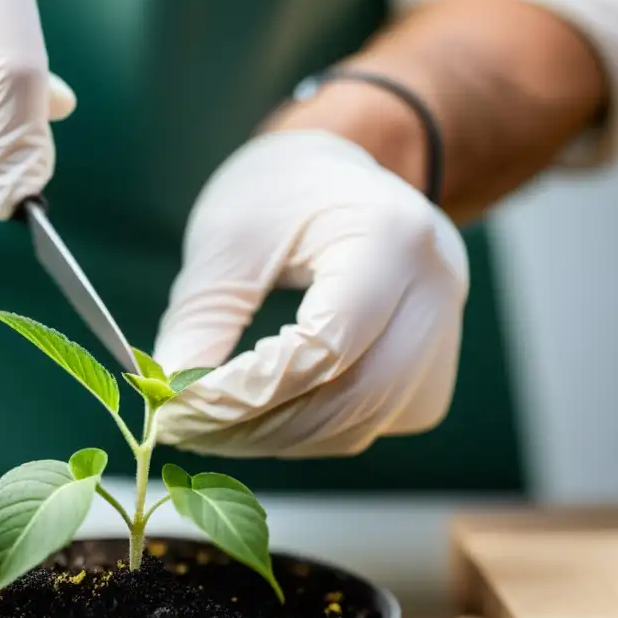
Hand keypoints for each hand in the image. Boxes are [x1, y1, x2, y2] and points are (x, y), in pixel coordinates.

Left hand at [151, 130, 469, 457]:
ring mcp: (444, 332)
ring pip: (363, 423)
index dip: (250, 390)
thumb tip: (173, 401)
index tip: (180, 405)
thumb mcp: (227, 238)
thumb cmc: (281, 193)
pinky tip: (262, 418)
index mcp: (389, 237)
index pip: (325, 345)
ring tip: (211, 428)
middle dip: (259, 427)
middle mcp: (434, 289)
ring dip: (279, 440)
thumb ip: (200, 320)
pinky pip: (373, 425)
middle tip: (185, 430)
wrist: (339, 177)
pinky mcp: (433, 369)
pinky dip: (312, 435)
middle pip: (352, 395)